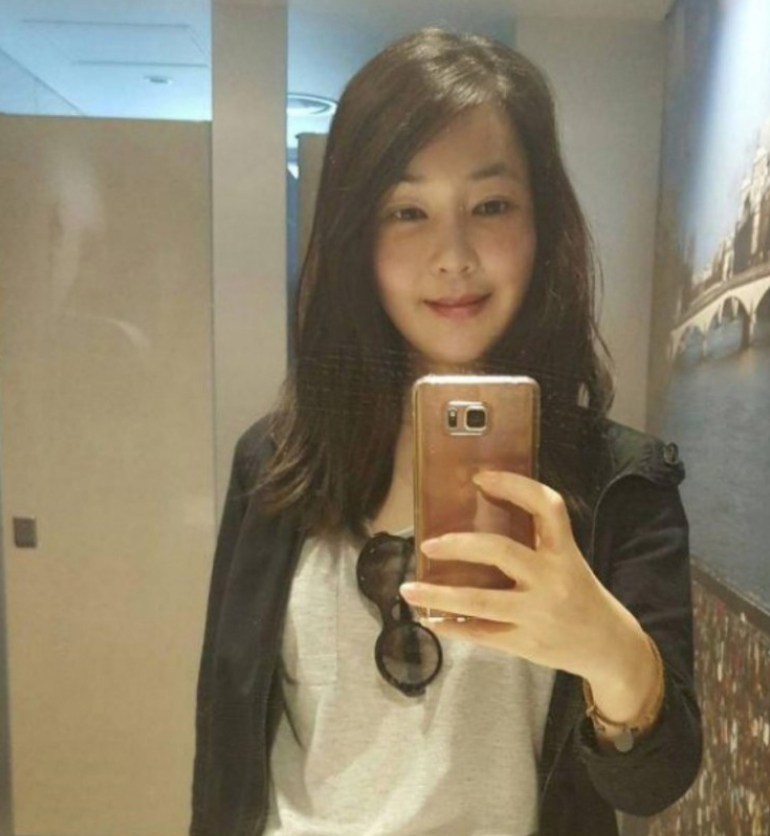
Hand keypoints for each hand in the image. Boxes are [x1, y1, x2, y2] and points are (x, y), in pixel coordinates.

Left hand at [399, 470, 649, 690]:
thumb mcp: (568, 560)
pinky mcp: (525, 643)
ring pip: (479, 600)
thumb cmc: (580, 594)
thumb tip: (476, 517)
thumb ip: (535, 541)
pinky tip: (430, 620)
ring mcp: (537, 614)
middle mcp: (552, 579)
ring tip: (407, 589)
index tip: (480, 477)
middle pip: (499, 551)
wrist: (610, 648)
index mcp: (564, 552)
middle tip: (427, 543)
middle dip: (458, 545)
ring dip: (438, 594)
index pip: (546, 507)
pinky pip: (481, 632)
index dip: (514, 484)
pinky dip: (451, 626)